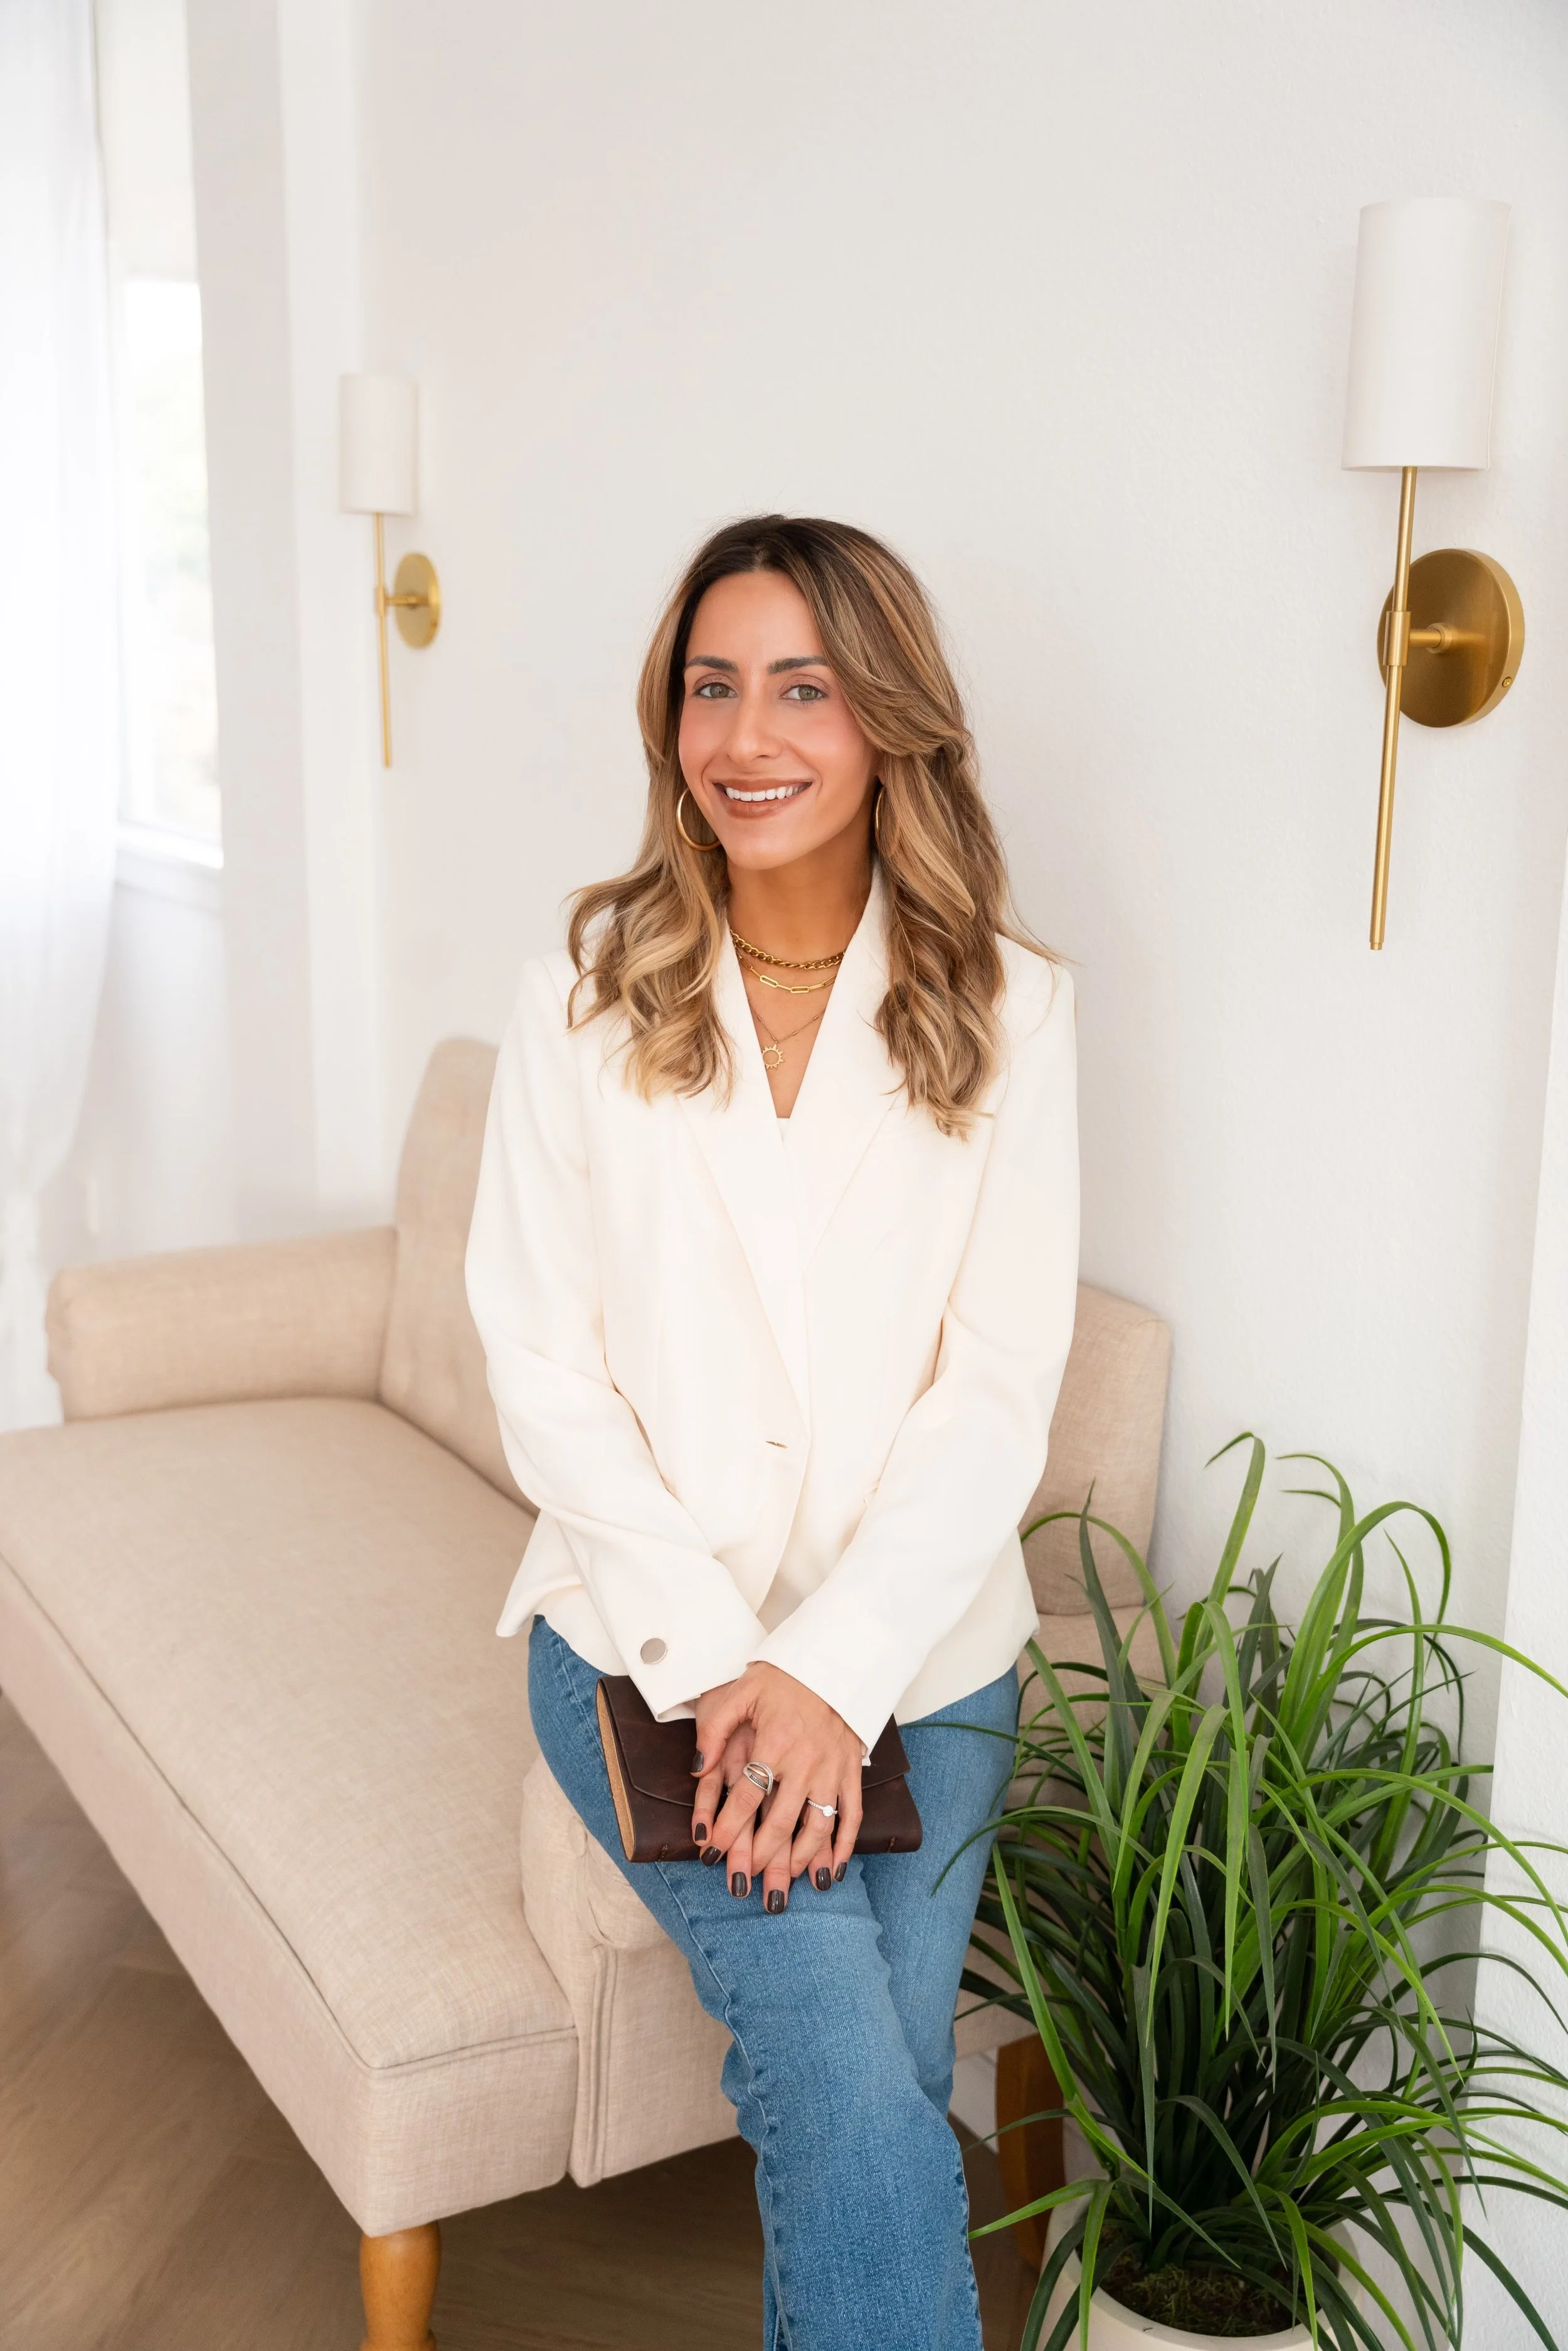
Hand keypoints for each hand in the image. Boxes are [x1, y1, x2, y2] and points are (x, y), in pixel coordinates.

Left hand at [691, 1664, 862, 1910]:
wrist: (833, 1661)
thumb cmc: (783, 1677)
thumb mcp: (741, 1692)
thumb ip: (715, 1729)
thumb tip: (696, 1767)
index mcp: (774, 1742)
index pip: (746, 1796)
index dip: (726, 1827)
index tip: (710, 1851)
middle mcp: (805, 1762)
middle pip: (780, 1821)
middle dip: (760, 1856)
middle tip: (743, 1879)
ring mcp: (832, 1769)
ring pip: (818, 1826)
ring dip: (802, 1859)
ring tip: (785, 1880)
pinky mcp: (852, 1771)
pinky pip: (852, 1816)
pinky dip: (844, 1847)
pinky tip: (833, 1871)